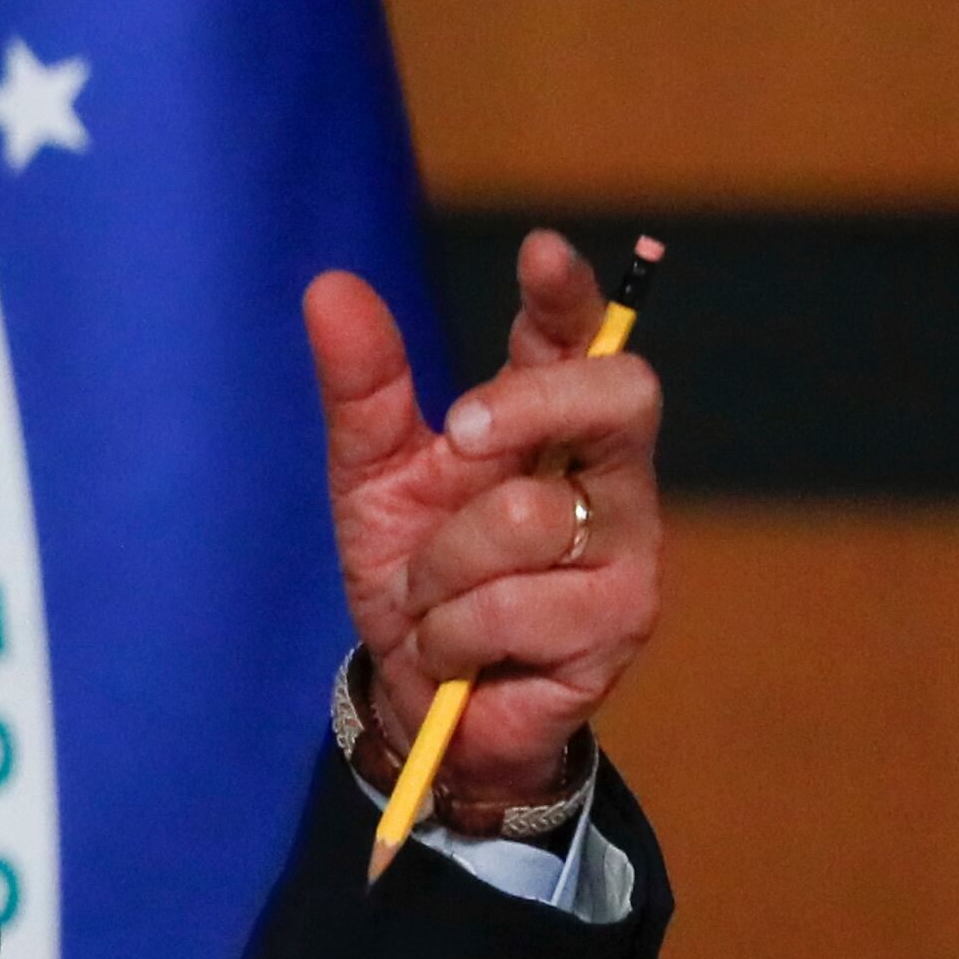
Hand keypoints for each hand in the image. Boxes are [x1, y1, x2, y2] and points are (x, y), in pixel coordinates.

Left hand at [307, 230, 664, 810]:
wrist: (423, 704)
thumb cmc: (415, 578)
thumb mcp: (372, 479)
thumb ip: (363, 389)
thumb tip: (329, 286)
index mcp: (548, 423)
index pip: (577, 340)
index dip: (569, 296)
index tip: (541, 254)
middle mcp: (607, 472)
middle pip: (616, 397)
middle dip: (528, 407)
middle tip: (460, 439)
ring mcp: (628, 548)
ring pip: (529, 517)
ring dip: (443, 570)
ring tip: (435, 603)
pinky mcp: (621, 624)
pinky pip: (513, 608)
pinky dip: (453, 636)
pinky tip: (461, 655)